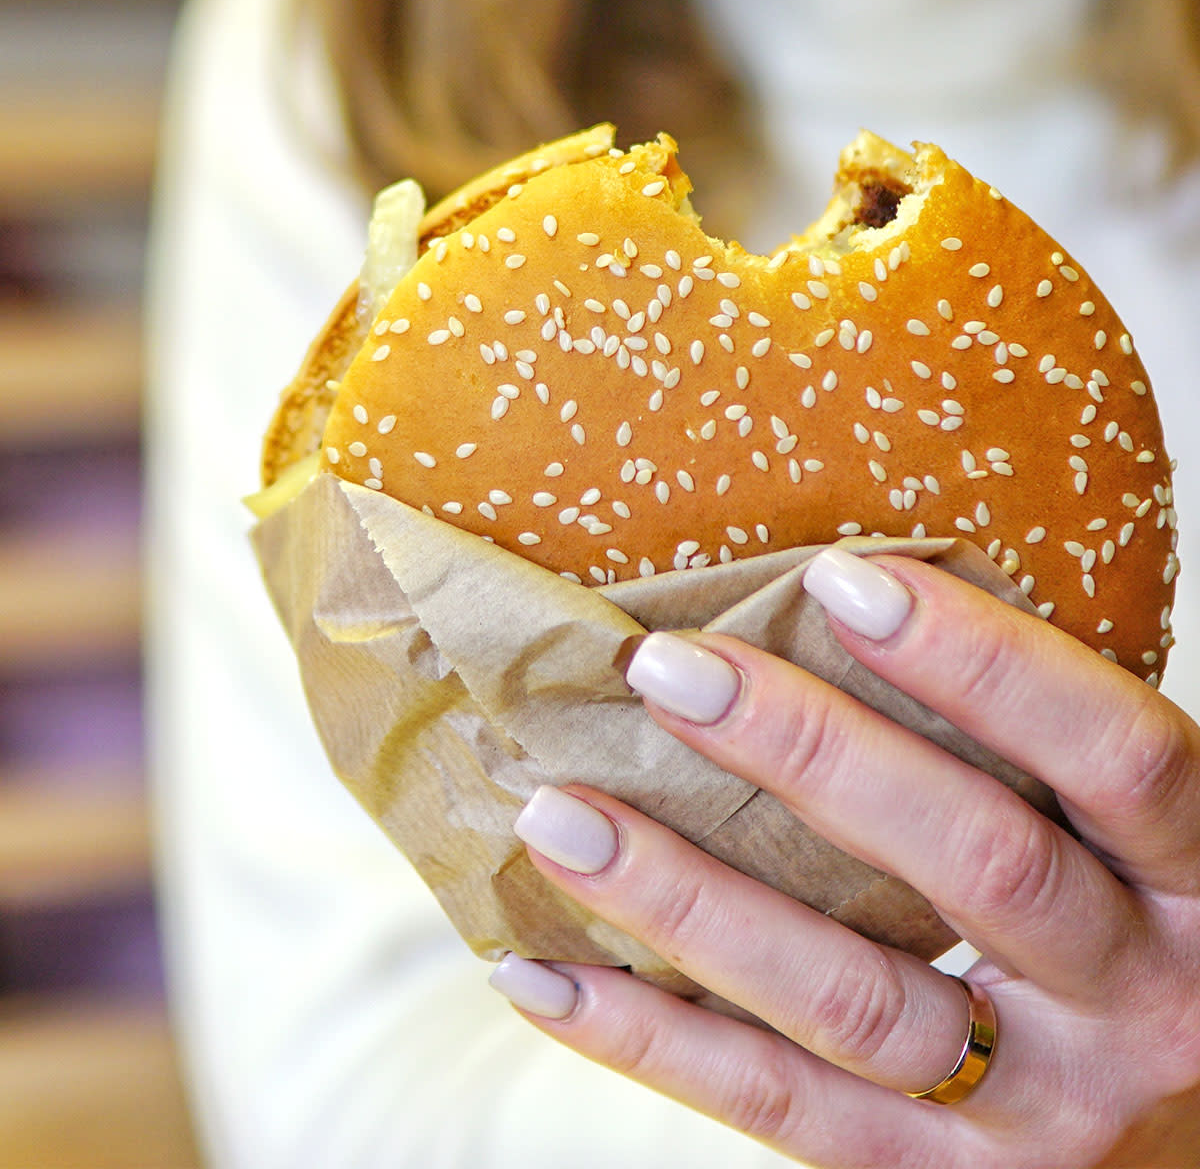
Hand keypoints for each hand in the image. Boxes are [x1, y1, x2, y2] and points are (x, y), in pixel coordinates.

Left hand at [489, 549, 1199, 1167]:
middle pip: (979, 866)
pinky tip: (539, 974)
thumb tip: (833, 607)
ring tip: (557, 818)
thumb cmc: (1121, 935)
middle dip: (813, 754)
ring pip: (849, 1000)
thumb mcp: (1118, 845)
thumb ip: (1029, 763)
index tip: (839, 578)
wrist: (1181, 1145)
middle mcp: (1139, 1007)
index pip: (1118, 753)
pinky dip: (646, 1040)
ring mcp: (1034, 1118)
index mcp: (1198, 886)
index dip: (988, 662)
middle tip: (666, 668)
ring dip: (688, 900)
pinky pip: (774, 1110)